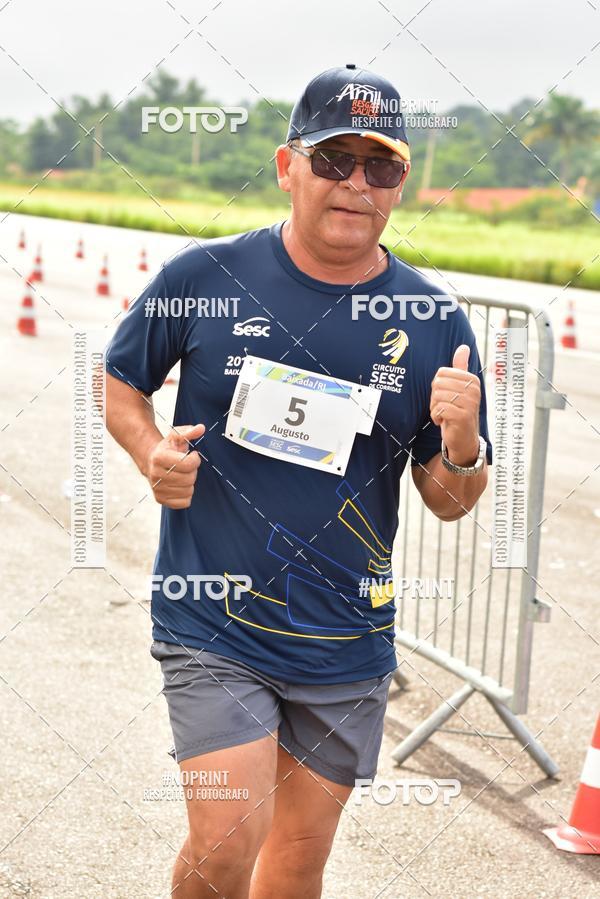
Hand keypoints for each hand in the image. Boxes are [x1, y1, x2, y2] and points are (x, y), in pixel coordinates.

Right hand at [145, 423, 204, 508]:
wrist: (151, 461)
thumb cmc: (167, 448)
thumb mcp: (176, 436)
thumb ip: (189, 432)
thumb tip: (201, 428)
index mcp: (159, 457)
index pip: (188, 464)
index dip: (195, 459)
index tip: (192, 455)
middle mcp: (155, 474)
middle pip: (189, 479)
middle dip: (192, 471)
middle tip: (186, 466)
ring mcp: (157, 489)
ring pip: (188, 491)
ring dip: (189, 483)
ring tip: (182, 474)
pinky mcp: (160, 500)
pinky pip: (184, 502)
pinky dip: (186, 494)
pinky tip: (180, 485)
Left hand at [430, 345, 480, 465]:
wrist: (463, 438)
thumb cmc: (458, 410)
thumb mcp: (460, 388)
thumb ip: (461, 367)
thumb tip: (463, 347)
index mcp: (472, 379)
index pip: (441, 373)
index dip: (437, 386)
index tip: (445, 396)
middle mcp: (474, 389)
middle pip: (438, 384)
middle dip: (434, 398)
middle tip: (443, 407)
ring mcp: (470, 403)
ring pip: (437, 396)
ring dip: (435, 408)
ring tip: (444, 414)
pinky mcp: (463, 416)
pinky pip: (439, 409)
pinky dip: (436, 417)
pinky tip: (443, 421)